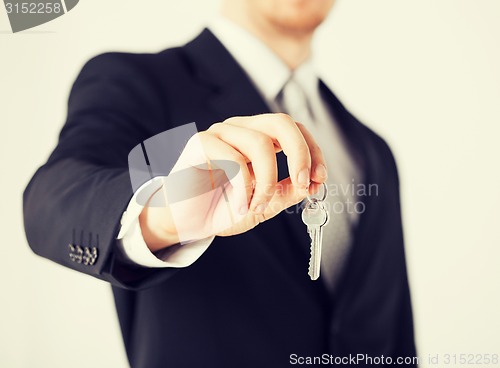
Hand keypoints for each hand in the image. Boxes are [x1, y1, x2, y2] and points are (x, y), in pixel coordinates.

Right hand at [139, 113, 327, 250]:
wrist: (185, 222)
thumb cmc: (221, 208)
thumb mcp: (263, 204)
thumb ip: (286, 192)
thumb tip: (313, 184)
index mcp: (258, 138)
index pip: (295, 130)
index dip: (312, 151)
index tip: (319, 178)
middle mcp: (241, 130)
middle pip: (281, 122)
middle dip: (300, 154)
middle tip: (302, 183)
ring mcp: (220, 134)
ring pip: (260, 142)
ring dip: (267, 181)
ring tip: (258, 206)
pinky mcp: (200, 145)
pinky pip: (233, 158)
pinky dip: (244, 187)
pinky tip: (240, 205)